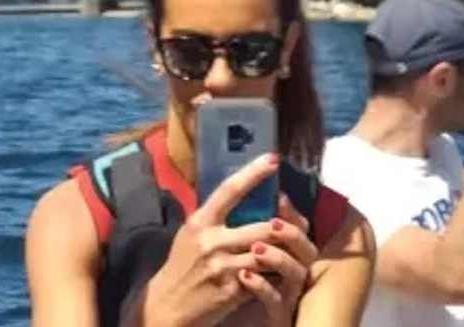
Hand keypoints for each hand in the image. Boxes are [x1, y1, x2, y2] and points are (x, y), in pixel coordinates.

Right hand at [138, 152, 304, 326]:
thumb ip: (214, 216)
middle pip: (262, 227)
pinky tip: (281, 272)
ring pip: (267, 253)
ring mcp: (223, 267)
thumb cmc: (181, 265)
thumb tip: (241, 193)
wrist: (167, 305)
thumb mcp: (190, 234)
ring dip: (283, 251)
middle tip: (296, 221)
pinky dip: (275, 274)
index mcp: (201, 222)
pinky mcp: (232, 292)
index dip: (253, 173)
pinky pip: (264, 279)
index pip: (230, 190)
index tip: (273, 159)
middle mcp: (211, 241)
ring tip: (294, 246)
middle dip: (283, 226)